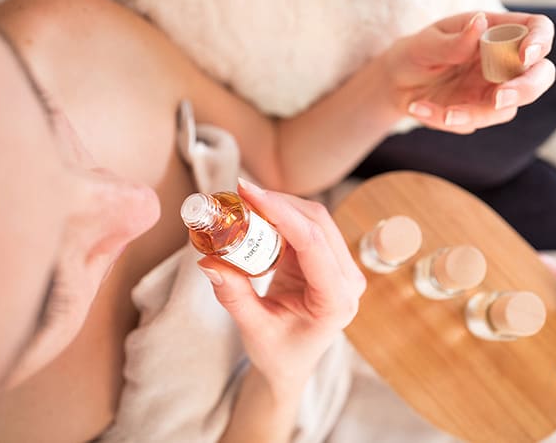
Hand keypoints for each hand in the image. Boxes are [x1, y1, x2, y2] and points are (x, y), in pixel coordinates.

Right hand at [199, 179, 365, 392]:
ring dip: (279, 206)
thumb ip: (234, 297)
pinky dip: (280, 216)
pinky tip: (255, 214)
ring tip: (243, 202)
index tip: (249, 192)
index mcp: (336, 300)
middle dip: (278, 202)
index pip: (313, 243)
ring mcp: (340, 268)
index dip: (282, 212)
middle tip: (239, 192)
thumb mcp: (254, 330)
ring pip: (313, 220)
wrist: (291, 364)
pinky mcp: (326, 260)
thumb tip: (208, 262)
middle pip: (317, 222)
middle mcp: (347, 280)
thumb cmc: (278, 354)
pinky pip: (306, 228)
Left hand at [382, 11, 555, 133]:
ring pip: (507, 107)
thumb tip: (480, 23)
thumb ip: (454, 40)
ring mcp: (496, 89)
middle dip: (526, 88)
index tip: (524, 55)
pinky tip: (418, 106)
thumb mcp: (426, 43)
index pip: (538, 29)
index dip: (541, 41)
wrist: (396, 83)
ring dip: (473, 114)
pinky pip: (474, 122)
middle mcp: (505, 61)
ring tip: (436, 110)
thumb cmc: (416, 53)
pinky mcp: (481, 113)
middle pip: (541, 75)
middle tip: (499, 98)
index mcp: (498, 32)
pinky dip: (446, 118)